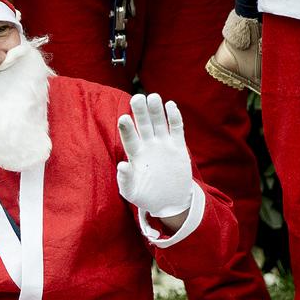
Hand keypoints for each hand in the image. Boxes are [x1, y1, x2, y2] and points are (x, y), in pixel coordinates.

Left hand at [116, 94, 192, 217]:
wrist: (169, 202)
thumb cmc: (146, 196)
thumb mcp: (132, 192)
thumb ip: (125, 179)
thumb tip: (121, 165)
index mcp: (135, 155)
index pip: (129, 138)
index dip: (127, 128)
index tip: (123, 118)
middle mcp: (148, 146)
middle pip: (143, 125)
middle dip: (140, 112)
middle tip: (137, 98)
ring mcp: (163, 145)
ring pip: (159, 123)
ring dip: (156, 110)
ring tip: (153, 97)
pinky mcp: (177, 146)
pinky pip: (176, 128)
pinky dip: (174, 117)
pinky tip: (170, 106)